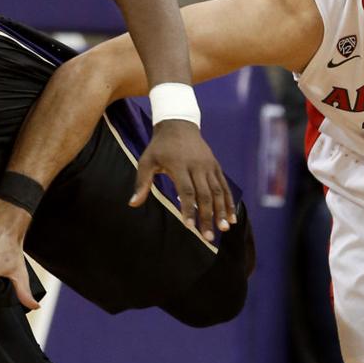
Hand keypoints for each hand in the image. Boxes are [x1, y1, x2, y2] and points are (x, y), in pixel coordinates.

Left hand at [131, 119, 235, 240]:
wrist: (179, 124)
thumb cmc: (159, 147)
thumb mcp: (146, 161)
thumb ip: (141, 183)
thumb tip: (133, 204)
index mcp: (179, 165)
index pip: (186, 191)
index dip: (188, 210)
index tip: (189, 227)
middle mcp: (197, 166)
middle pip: (205, 195)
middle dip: (207, 217)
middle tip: (208, 238)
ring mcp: (209, 166)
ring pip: (218, 191)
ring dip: (221, 211)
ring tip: (224, 229)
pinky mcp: (216, 166)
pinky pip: (224, 186)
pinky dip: (229, 202)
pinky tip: (231, 218)